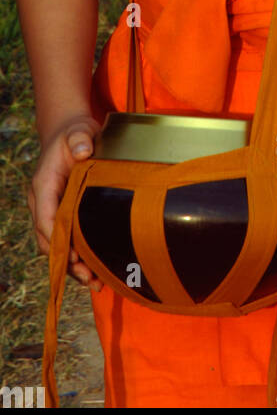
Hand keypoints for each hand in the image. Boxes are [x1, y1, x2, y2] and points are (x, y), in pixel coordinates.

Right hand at [28, 114, 102, 288]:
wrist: (71, 136)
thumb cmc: (75, 134)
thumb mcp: (78, 131)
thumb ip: (79, 138)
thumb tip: (82, 149)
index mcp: (43, 186)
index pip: (45, 216)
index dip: (58, 238)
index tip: (74, 255)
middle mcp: (43, 203)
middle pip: (49, 239)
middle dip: (67, 261)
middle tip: (89, 277)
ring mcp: (51, 211)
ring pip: (57, 246)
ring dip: (73, 266)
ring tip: (95, 283)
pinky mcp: (63, 216)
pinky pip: (66, 242)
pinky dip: (78, 258)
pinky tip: (96, 273)